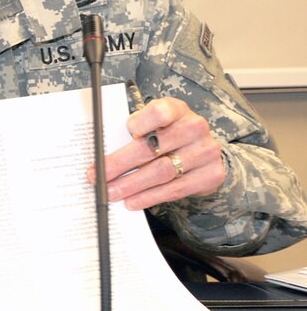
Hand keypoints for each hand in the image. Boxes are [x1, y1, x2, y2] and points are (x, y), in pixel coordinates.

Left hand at [96, 97, 225, 209]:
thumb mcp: (152, 124)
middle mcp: (194, 127)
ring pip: (162, 171)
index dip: (140, 123)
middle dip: (120, 164)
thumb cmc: (167, 134)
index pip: (159, 112)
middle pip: (152, 148)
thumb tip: (100, 155)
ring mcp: (206, 151)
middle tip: (98, 176)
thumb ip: (133, 132)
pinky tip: (133, 201)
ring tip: (112, 192)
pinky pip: (175, 189)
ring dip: (132, 185)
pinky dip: (150, 197)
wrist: (201, 150)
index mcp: (177, 109)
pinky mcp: (211, 174)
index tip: (124, 133)